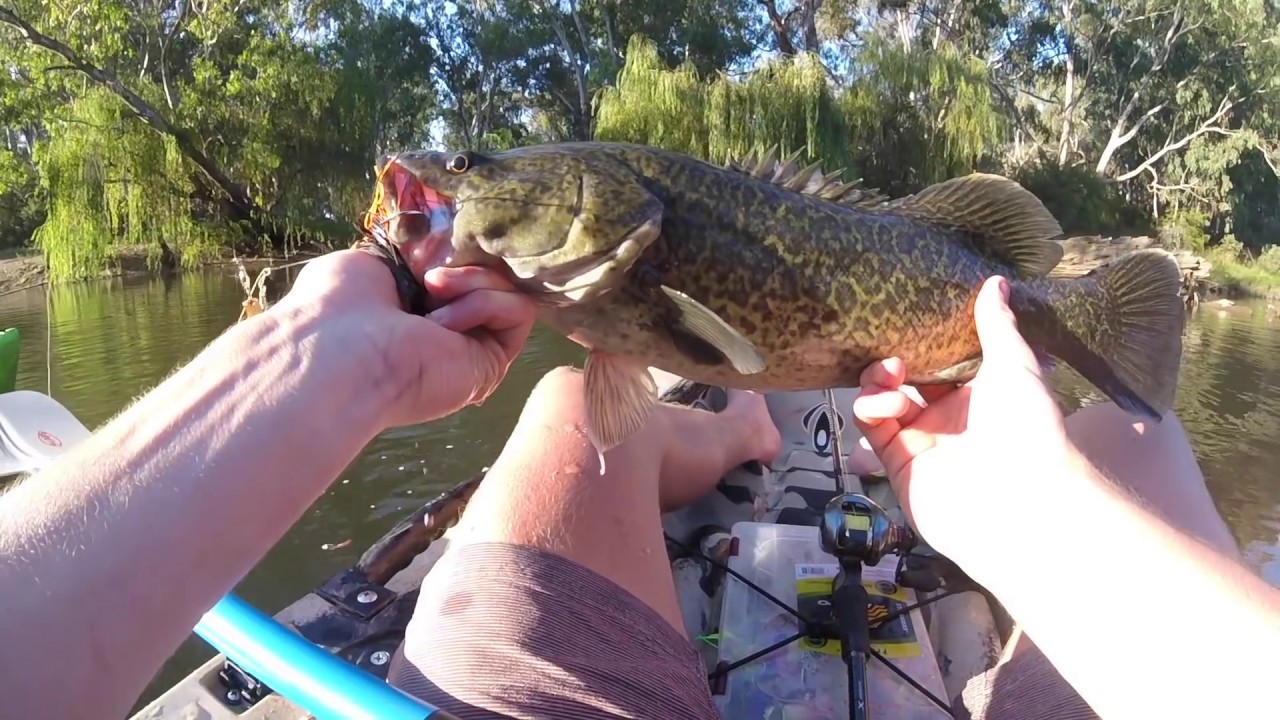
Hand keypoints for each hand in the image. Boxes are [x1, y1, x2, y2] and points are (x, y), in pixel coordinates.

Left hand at [270, 250, 536, 427]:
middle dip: (466, 258)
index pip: (459, 264)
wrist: (344, 349)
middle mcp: (448, 329)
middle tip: (432, 269)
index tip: (436, 239)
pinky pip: (518, 308)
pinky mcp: (495, 361)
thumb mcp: (372, 261)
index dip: (456, 245)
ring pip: (508, 287)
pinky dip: (485, 302)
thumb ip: (415, 255)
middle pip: (490, 271)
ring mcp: (474, 345)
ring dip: (470, 279)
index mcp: (414, 307)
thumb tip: (446, 249)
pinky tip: (444, 323)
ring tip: (432, 293)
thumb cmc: (339, 307)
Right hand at [850, 276, 1079, 556]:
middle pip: (904, 378)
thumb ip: (996, 325)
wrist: (1020, 501)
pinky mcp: (897, 463)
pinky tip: (886, 403)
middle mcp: (946, 417)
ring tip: (891, 373)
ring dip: (878, 380)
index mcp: (976, 393)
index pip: (939, 359)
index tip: (909, 316)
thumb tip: (995, 281)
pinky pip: (872, 427)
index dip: (922, 339)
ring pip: (881, 399)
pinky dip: (871, 408)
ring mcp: (920, 440)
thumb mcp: (1014, 366)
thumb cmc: (1028, 428)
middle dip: (893, 358)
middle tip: (896, 348)